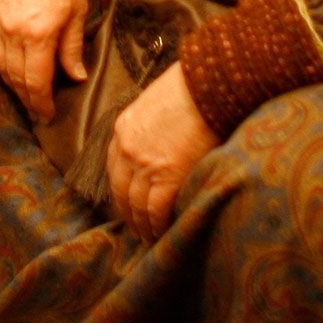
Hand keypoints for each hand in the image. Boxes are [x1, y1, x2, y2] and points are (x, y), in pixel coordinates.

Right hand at [0, 0, 89, 124]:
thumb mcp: (77, 9)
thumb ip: (72, 47)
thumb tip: (77, 77)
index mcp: (39, 33)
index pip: (37, 81)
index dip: (42, 103)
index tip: (49, 114)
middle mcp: (14, 31)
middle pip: (17, 77)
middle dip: (28, 98)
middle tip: (39, 110)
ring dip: (10, 84)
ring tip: (23, 96)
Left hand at [105, 63, 218, 241]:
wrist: (207, 84)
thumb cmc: (191, 88)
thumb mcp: (157, 103)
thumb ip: (152, 127)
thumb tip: (163, 144)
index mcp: (123, 129)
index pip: (114, 167)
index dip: (121, 189)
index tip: (128, 203)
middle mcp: (127, 148)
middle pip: (121, 190)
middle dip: (128, 213)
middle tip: (137, 228)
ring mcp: (144, 164)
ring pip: (137, 204)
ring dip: (143, 225)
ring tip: (151, 238)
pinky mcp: (166, 176)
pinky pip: (156, 209)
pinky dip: (158, 225)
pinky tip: (164, 233)